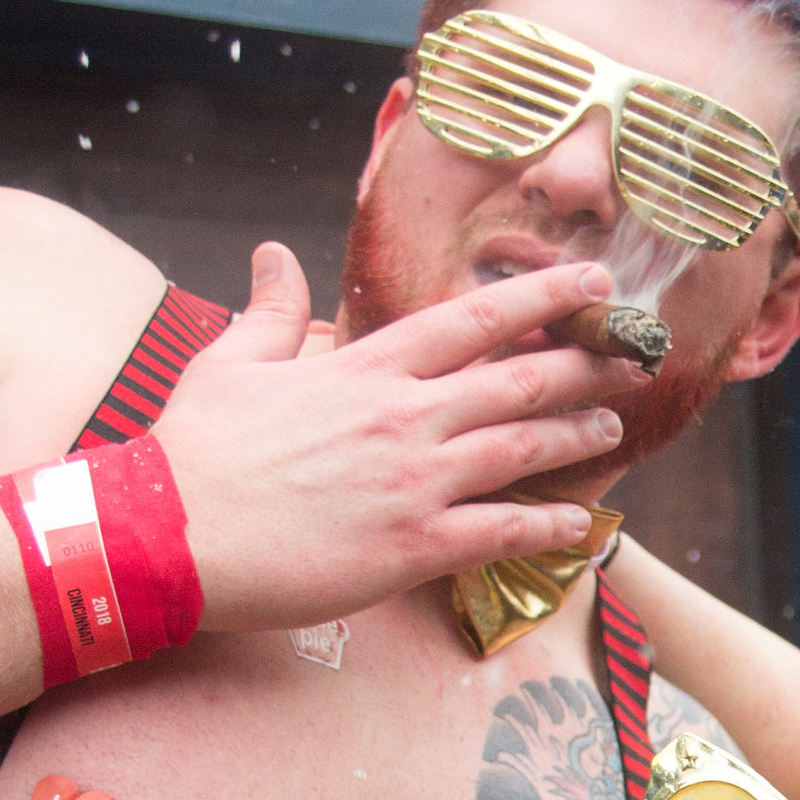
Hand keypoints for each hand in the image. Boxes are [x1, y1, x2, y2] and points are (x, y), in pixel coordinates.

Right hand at [154, 246, 650, 632]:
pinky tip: (586, 526)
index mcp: (365, 368)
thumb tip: (274, 254)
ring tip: (613, 422)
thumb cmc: (194, 451)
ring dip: (577, 434)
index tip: (594, 282)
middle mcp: (403, 416)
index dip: (544, 298)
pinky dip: (551, 528)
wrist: (165, 533)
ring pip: (522, 448)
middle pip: (518, 379)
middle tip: (634, 355)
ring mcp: (413, 482)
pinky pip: (502, 532)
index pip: (474, 320)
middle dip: (586, 364)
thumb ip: (269, 309)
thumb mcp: (230, 362)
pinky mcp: (411, 546)